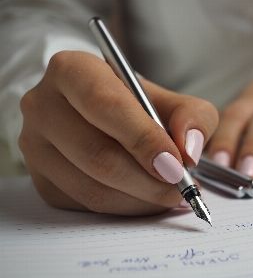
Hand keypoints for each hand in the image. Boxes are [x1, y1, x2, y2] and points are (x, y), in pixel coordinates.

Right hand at [19, 51, 217, 214]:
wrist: (100, 115)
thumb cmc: (135, 105)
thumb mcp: (170, 99)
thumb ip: (192, 116)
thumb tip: (189, 151)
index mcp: (72, 70)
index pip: (106, 105)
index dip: (144, 139)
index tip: (176, 164)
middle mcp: (44, 106)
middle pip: (98, 154)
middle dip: (148, 180)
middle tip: (181, 188)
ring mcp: (36, 146)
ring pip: (92, 187)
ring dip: (141, 199)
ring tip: (170, 194)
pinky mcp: (41, 179)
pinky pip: (86, 205)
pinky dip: (126, 207)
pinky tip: (146, 198)